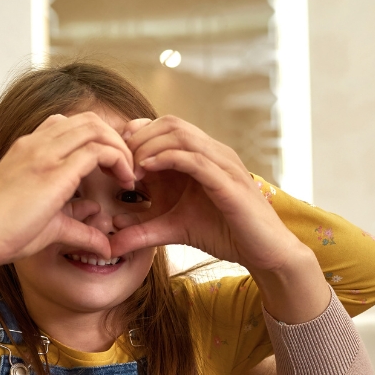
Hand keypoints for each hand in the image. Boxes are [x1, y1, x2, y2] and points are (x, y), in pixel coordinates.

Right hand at [0, 111, 135, 269]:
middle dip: (115, 139)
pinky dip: (119, 160)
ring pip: (95, 127)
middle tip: (128, 167)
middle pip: (88, 120)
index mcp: (29, 149)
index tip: (113, 166)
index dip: (100, 139)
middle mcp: (36, 143)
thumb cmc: (2, 233)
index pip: (71, 125)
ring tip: (128, 174)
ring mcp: (44, 153)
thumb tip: (104, 242)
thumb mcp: (49, 224)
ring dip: (120, 147)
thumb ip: (78, 225)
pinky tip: (125, 181)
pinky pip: (98, 150)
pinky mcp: (54, 171)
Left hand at [112, 115, 329, 323]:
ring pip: (181, 134)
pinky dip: (167, 158)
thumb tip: (109, 240)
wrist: (265, 252)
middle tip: (118, 162)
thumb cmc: (225, 234)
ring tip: (130, 167)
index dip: (135, 136)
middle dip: (138, 137)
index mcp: (201, 156)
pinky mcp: (229, 182)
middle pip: (169, 122)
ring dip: (149, 146)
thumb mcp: (174, 229)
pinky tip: (146, 170)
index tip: (114, 160)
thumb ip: (143, 231)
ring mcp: (223, 163)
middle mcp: (213, 152)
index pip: (164, 127)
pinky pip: (195, 158)